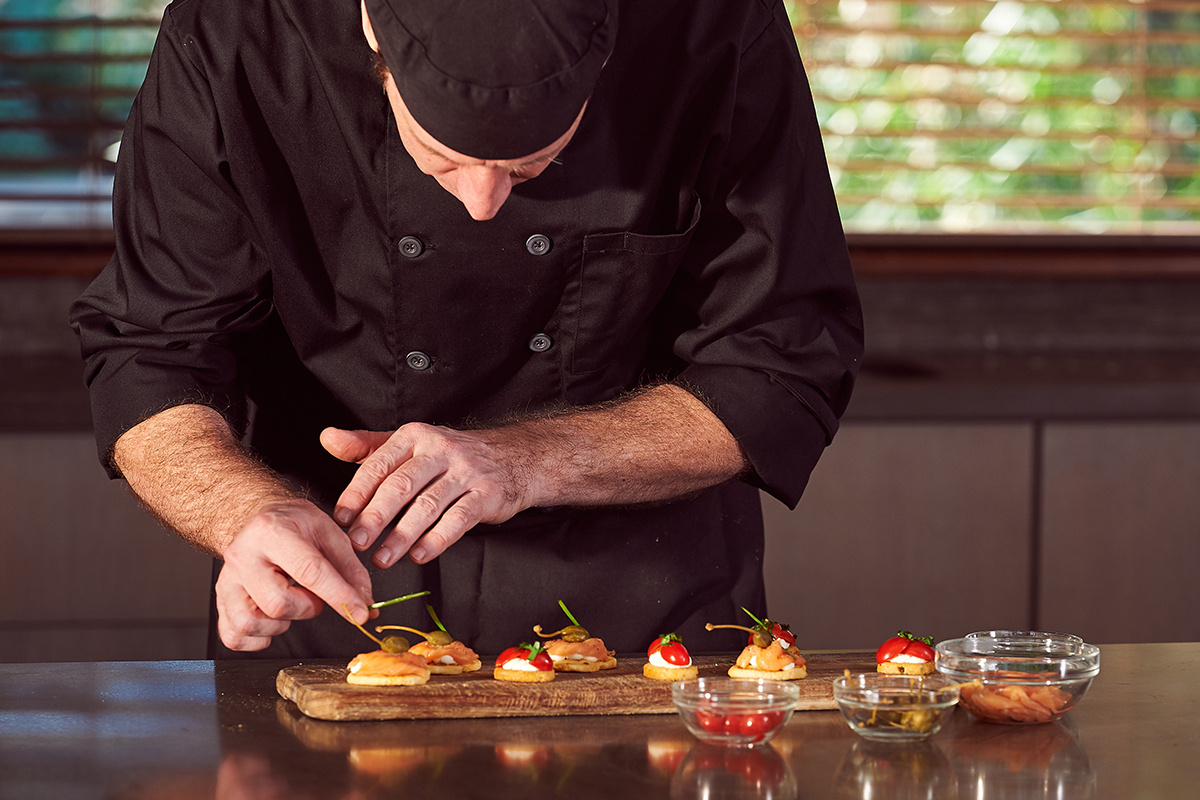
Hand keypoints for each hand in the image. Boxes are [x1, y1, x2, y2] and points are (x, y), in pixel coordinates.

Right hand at [214, 498, 373, 650]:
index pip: (309, 571)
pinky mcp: (220, 601)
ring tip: (291, 603)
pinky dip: (258, 638)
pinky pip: (234, 636)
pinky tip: (272, 619)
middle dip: (307, 608)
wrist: (258, 520)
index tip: (360, 613)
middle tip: (313, 595)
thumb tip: (365, 603)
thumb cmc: (293, 525)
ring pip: (251, 623)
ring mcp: (227, 581)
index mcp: (273, 532)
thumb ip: (350, 568)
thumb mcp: (328, 532)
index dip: (339, 596)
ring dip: (281, 624)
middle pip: (278, 603)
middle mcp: (243, 556)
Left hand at [320, 423, 532, 567]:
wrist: (513, 456)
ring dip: (402, 535)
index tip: (341, 518)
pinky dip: (437, 540)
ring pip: (428, 505)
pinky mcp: (487, 494)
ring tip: (382, 558)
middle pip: (402, 485)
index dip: (357, 493)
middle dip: (376, 517)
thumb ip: (367, 445)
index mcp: (415, 436)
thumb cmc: (452, 456)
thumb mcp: (410, 443)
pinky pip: (459, 519)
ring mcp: (466, 471)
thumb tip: (328, 438)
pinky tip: (419, 555)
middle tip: (357, 542)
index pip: (379, 464)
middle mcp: (441, 449)